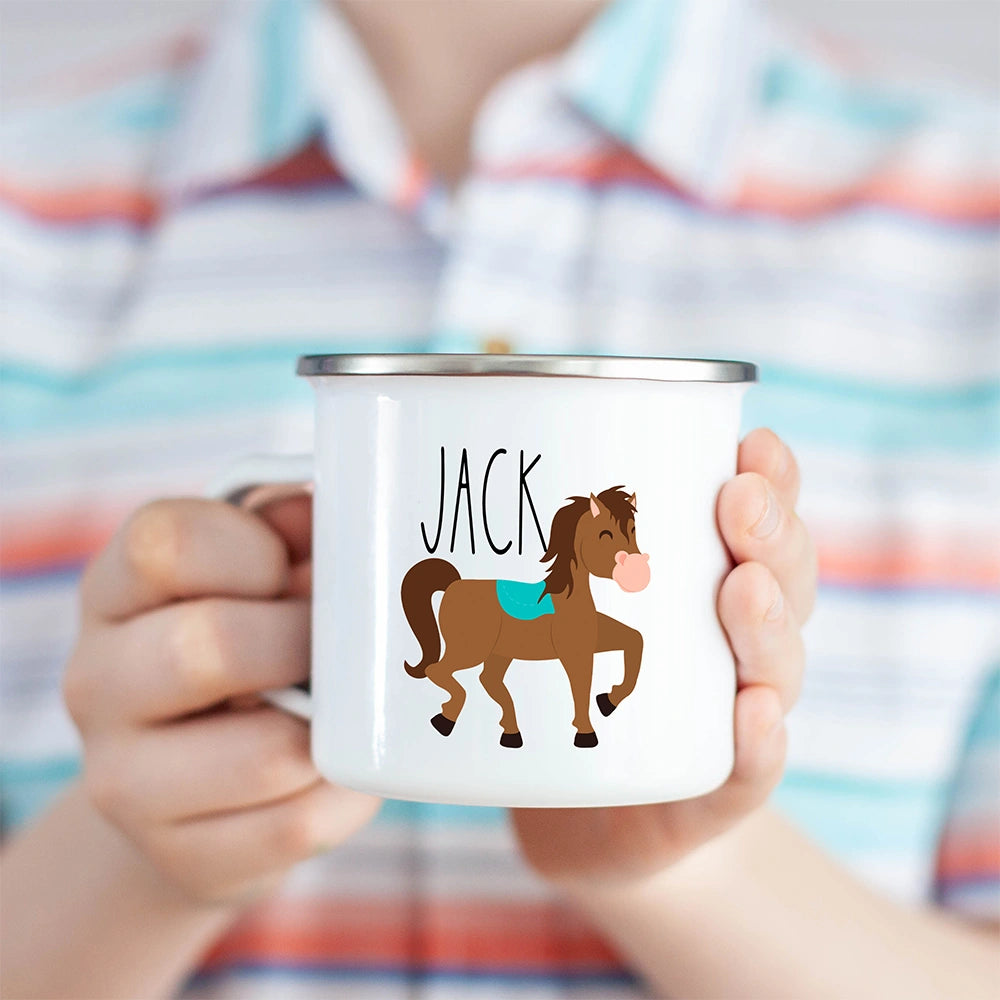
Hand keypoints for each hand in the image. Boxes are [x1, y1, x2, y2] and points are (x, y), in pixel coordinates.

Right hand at [63, 496, 379, 904]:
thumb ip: (290, 532)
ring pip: (270, 754)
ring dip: (334, 726)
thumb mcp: (254, 576)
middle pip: (209, 646)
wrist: (194, 786)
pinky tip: (336, 764)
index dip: (254, 550)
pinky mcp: (181, 857)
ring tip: (338, 708)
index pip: (167, 542)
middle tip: (331, 645)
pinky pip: (298, 824)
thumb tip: (329, 510)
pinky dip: (345, 792)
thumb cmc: (245, 651)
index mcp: (116, 591)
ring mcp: (127, 782)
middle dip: (302, 640)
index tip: (290, 572)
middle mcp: (98, 683)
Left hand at [511, 429, 815, 888]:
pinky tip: (754, 714)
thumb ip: (529, 543)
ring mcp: (735, 712)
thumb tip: (462, 457)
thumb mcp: (554, 596)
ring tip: (743, 590)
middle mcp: (740, 638)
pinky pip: (750, 768)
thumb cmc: (569, 680)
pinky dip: (758, 741)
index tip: (750, 442)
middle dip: (771, 536)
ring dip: (769, 624)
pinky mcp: (717, 785)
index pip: (765, 518)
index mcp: (715, 577)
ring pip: (779, 666)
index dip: (773, 478)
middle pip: (786, 579)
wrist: (577, 803)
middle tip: (738, 503)